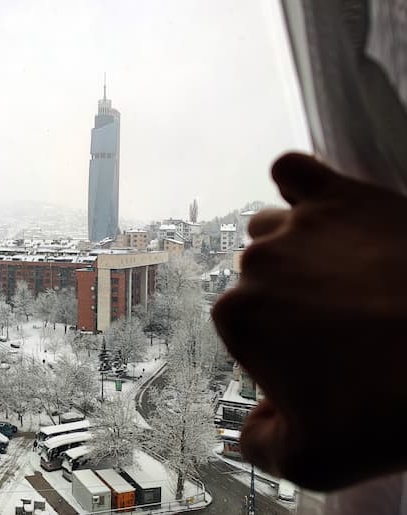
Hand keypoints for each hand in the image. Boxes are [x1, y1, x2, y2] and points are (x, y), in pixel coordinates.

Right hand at [212, 152, 406, 490]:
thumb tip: (251, 428)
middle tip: (338, 327)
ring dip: (288, 248)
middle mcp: (256, 266)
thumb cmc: (392, 401)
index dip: (277, 348)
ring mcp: (297, 226)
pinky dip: (295, 186)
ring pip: (269, 230)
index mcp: (239, 318)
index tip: (318, 363)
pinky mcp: (340, 197)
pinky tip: (315, 206)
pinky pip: (292, 171)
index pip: (242, 329)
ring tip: (335, 272)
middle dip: (286, 301)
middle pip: (257, 279)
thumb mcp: (317, 460)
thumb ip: (261, 446)